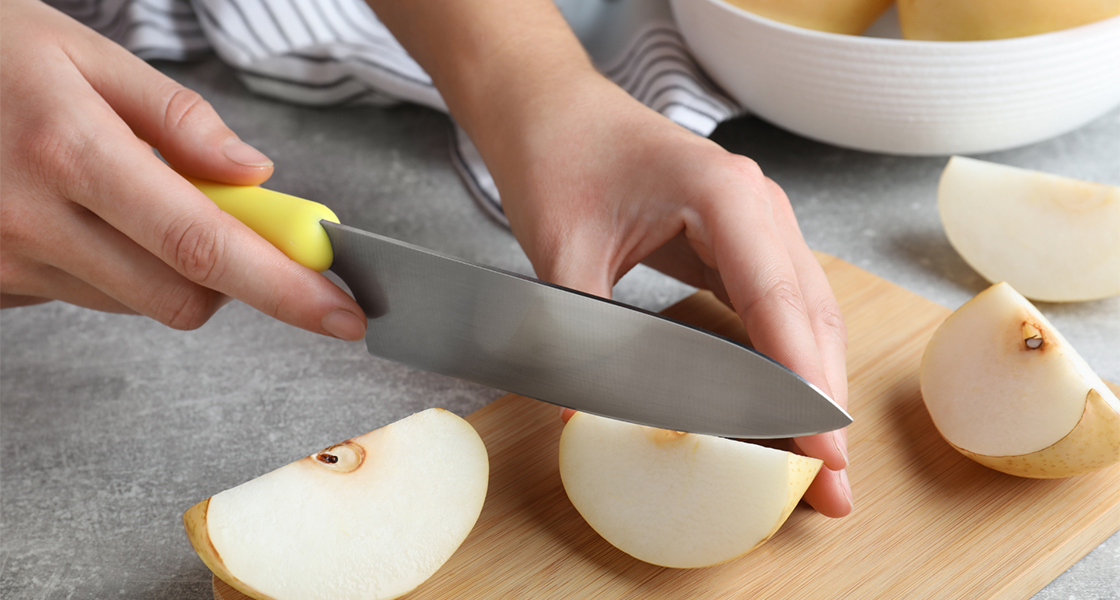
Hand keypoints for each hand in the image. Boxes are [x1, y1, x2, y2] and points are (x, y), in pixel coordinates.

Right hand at [0, 0, 364, 339]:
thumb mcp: (82, 52)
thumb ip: (177, 118)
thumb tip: (253, 176)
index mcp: (71, 151)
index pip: (205, 246)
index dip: (286, 289)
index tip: (342, 314)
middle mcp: (32, 220)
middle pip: (182, 298)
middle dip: (227, 275)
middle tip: (224, 220)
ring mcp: (3, 261)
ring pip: (136, 303)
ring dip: (163, 266)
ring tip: (124, 194)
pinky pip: (84, 297)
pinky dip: (109, 266)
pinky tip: (78, 214)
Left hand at [367, 0, 849, 515]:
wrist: (551, 111)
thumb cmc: (559, 158)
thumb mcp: (560, 251)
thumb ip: (577, 336)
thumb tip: (583, 423)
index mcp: (723, 194)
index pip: (780, 301)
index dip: (803, 383)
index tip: (821, 450)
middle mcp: (757, 205)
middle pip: (810, 315)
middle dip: (824, 402)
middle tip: (832, 483)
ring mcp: (756, 222)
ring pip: (806, 315)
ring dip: (815, 386)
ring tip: (817, 462)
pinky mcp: (741, 240)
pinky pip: (779, 307)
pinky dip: (788, 360)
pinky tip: (785, 409)